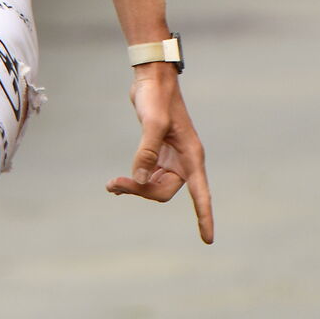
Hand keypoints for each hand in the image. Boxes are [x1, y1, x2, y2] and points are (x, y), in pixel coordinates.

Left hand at [108, 67, 213, 243]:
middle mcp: (184, 161)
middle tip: (114, 184)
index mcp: (191, 156)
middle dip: (141, 192)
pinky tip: (117, 184)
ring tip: (112, 185)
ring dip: (135, 188)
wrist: (151, 79)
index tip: (208, 240)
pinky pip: (147, 178)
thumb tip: (138, 180)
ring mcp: (171, 159)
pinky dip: (133, 181)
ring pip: (154, 187)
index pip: (201, 193)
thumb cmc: (157, 98)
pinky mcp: (157, 154)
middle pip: (164, 192)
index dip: (204, 217)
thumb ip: (146, 152)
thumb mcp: (152, 122)